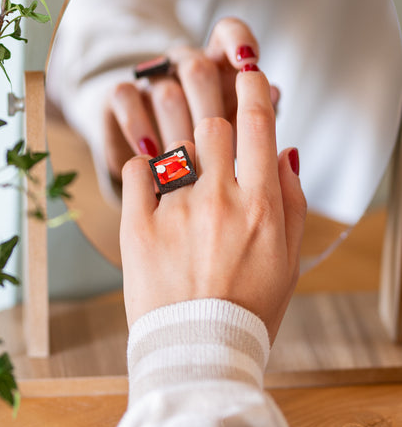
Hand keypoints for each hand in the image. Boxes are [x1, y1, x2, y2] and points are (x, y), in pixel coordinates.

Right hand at [104, 17, 278, 179]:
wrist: (154, 164)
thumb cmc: (208, 150)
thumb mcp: (237, 136)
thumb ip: (258, 115)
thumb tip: (275, 93)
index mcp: (219, 66)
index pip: (228, 32)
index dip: (238, 41)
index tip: (249, 61)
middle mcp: (184, 65)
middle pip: (198, 69)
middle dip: (210, 114)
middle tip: (220, 152)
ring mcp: (151, 79)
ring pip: (165, 89)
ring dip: (178, 131)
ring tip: (188, 168)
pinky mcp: (120, 95)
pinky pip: (125, 96)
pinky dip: (139, 126)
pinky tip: (150, 154)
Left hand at [120, 66, 305, 342]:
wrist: (198, 352)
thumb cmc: (248, 310)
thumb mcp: (288, 259)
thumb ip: (291, 201)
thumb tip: (284, 152)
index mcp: (260, 206)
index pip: (259, 126)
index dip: (255, 91)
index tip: (250, 73)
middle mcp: (219, 200)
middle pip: (214, 124)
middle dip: (214, 107)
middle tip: (209, 104)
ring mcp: (175, 212)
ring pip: (175, 144)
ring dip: (178, 133)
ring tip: (177, 142)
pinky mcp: (137, 227)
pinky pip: (136, 171)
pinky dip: (143, 165)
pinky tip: (150, 174)